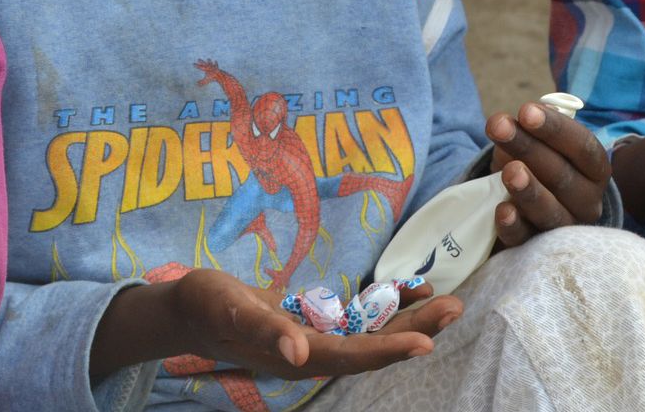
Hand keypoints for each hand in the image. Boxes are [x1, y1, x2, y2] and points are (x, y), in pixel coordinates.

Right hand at [160, 269, 459, 379]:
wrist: (189, 309)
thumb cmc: (206, 305)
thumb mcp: (230, 310)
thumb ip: (264, 331)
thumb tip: (298, 354)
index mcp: (297, 356)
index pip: (352, 356)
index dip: (388, 350)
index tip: (425, 342)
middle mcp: (314, 354)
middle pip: (373, 346)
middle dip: (415, 329)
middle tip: (455, 307)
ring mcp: (317, 340)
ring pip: (373, 333)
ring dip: (409, 318)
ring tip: (447, 300)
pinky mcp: (316, 324)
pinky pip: (360, 319)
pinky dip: (386, 305)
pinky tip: (409, 288)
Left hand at [486, 101, 610, 244]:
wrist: (525, 210)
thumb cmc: (534, 167)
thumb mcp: (534, 145)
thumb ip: (530, 130)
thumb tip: (524, 115)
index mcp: (594, 170)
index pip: (582, 147)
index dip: (555, 128)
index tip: (525, 111)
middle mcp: (587, 201)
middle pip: (562, 175)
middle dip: (529, 148)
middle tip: (500, 127)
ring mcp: (565, 228)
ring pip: (550, 211)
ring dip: (530, 190)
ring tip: (510, 172)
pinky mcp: (538, 250)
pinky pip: (527, 239)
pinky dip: (514, 225)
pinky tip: (502, 211)